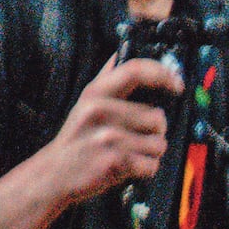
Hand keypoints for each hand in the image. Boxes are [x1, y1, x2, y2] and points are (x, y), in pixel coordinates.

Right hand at [35, 58, 178, 216]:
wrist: (51, 176)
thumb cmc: (76, 140)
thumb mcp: (85, 104)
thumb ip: (106, 79)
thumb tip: (121, 52)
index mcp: (95, 94)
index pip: (135, 70)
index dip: (163, 74)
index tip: (177, 85)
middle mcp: (100, 111)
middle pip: (158, 117)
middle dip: (153, 132)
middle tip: (130, 140)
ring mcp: (107, 136)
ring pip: (159, 144)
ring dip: (148, 153)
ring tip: (124, 154)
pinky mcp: (113, 160)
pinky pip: (152, 165)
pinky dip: (143, 170)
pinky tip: (123, 168)